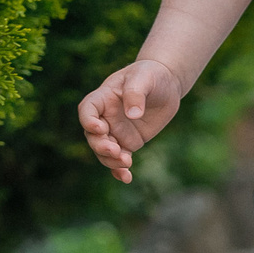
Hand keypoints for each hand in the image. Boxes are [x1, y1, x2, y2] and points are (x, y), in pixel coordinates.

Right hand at [78, 59, 184, 183]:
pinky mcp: (128, 142)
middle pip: (93, 136)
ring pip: (104, 151)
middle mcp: (106, 117)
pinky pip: (120, 159)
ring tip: (126, 162)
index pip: (87, 110)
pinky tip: (126, 178)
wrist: (167, 84)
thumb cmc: (151, 74)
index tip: (99, 128)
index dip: (88, 120)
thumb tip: (133, 115)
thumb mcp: (144, 77)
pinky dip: (120, 170)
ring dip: (110, 160)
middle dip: (101, 145)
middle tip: (116, 150)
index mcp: (103, 98)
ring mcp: (116, 131)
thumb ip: (136, 93)